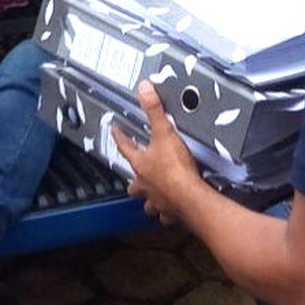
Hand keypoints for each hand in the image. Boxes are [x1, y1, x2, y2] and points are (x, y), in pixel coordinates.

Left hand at [113, 80, 202, 225]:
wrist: (190, 196)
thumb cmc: (176, 170)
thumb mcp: (164, 132)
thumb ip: (155, 109)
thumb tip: (144, 89)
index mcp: (141, 164)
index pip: (125, 147)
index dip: (119, 137)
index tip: (114, 131)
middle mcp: (145, 184)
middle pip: (133, 184)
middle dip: (134, 181)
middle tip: (136, 178)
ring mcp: (157, 200)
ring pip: (147, 202)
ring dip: (149, 199)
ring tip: (153, 196)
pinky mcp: (171, 211)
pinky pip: (165, 214)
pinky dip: (167, 212)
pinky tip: (172, 209)